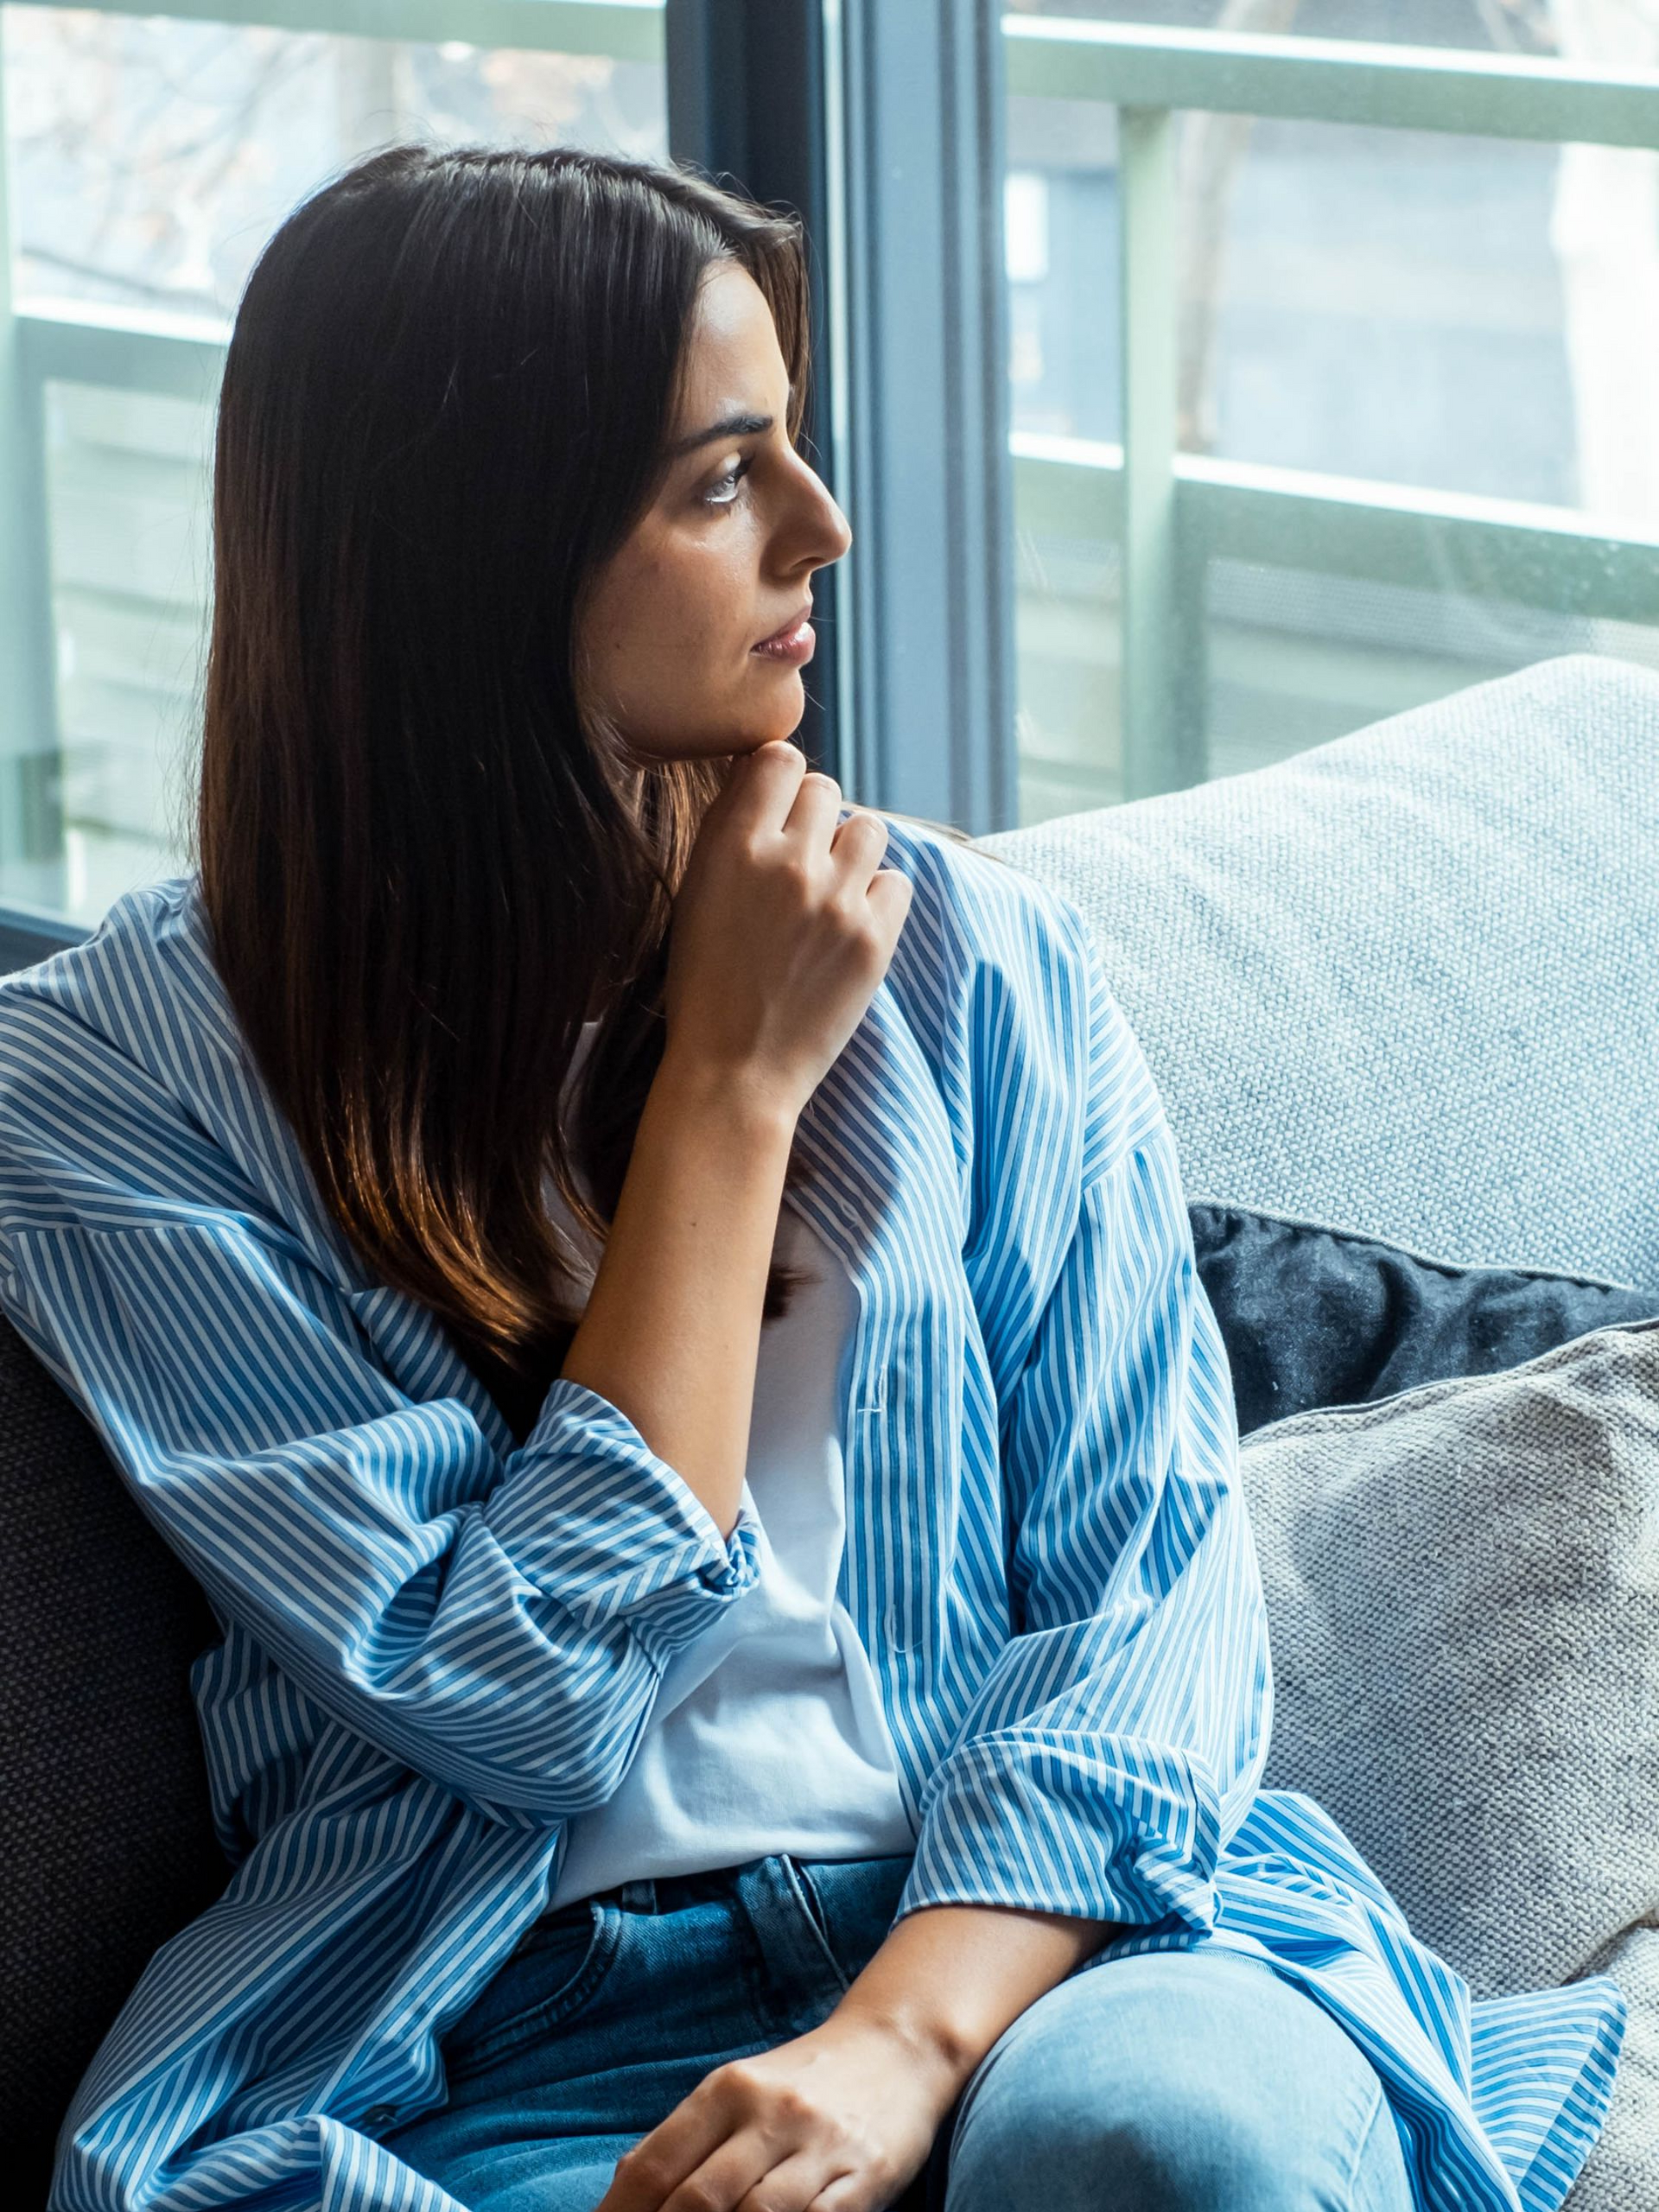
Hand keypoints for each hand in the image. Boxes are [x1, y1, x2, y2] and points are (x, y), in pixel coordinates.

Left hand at [591, 2008, 959, 2211]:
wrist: (898, 2048)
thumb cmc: (804, 2082)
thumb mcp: (740, 2091)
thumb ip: (688, 2140)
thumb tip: (623, 2194)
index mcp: (727, 2088)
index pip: (655, 2166)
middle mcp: (770, 2112)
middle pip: (697, 2199)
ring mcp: (818, 2147)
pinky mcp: (862, 2179)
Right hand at [661, 740, 912, 1123]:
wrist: (734, 1072)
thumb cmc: (704, 985)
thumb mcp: (696, 895)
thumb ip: (731, 832)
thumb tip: (763, 773)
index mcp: (734, 847)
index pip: (780, 759)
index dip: (781, 780)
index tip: (778, 809)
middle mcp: (789, 863)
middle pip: (826, 790)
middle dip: (815, 819)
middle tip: (800, 864)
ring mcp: (838, 900)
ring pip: (870, 829)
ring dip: (852, 853)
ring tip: (829, 894)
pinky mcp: (876, 938)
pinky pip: (897, 881)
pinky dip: (878, 898)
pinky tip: (851, 926)